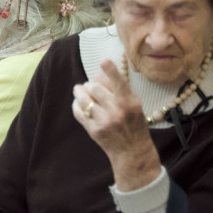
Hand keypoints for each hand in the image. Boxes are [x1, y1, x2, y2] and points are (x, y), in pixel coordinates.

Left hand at [71, 59, 161, 190]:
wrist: (131, 151)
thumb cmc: (134, 124)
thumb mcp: (135, 105)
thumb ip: (122, 90)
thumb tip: (101, 74)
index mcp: (130, 103)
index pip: (119, 83)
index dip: (111, 70)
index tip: (104, 61)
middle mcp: (117, 111)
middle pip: (94, 88)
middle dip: (89, 84)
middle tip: (88, 85)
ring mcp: (104, 121)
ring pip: (84, 99)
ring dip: (79, 92)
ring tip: (79, 90)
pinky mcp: (94, 130)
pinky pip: (79, 112)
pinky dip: (77, 105)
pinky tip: (78, 103)